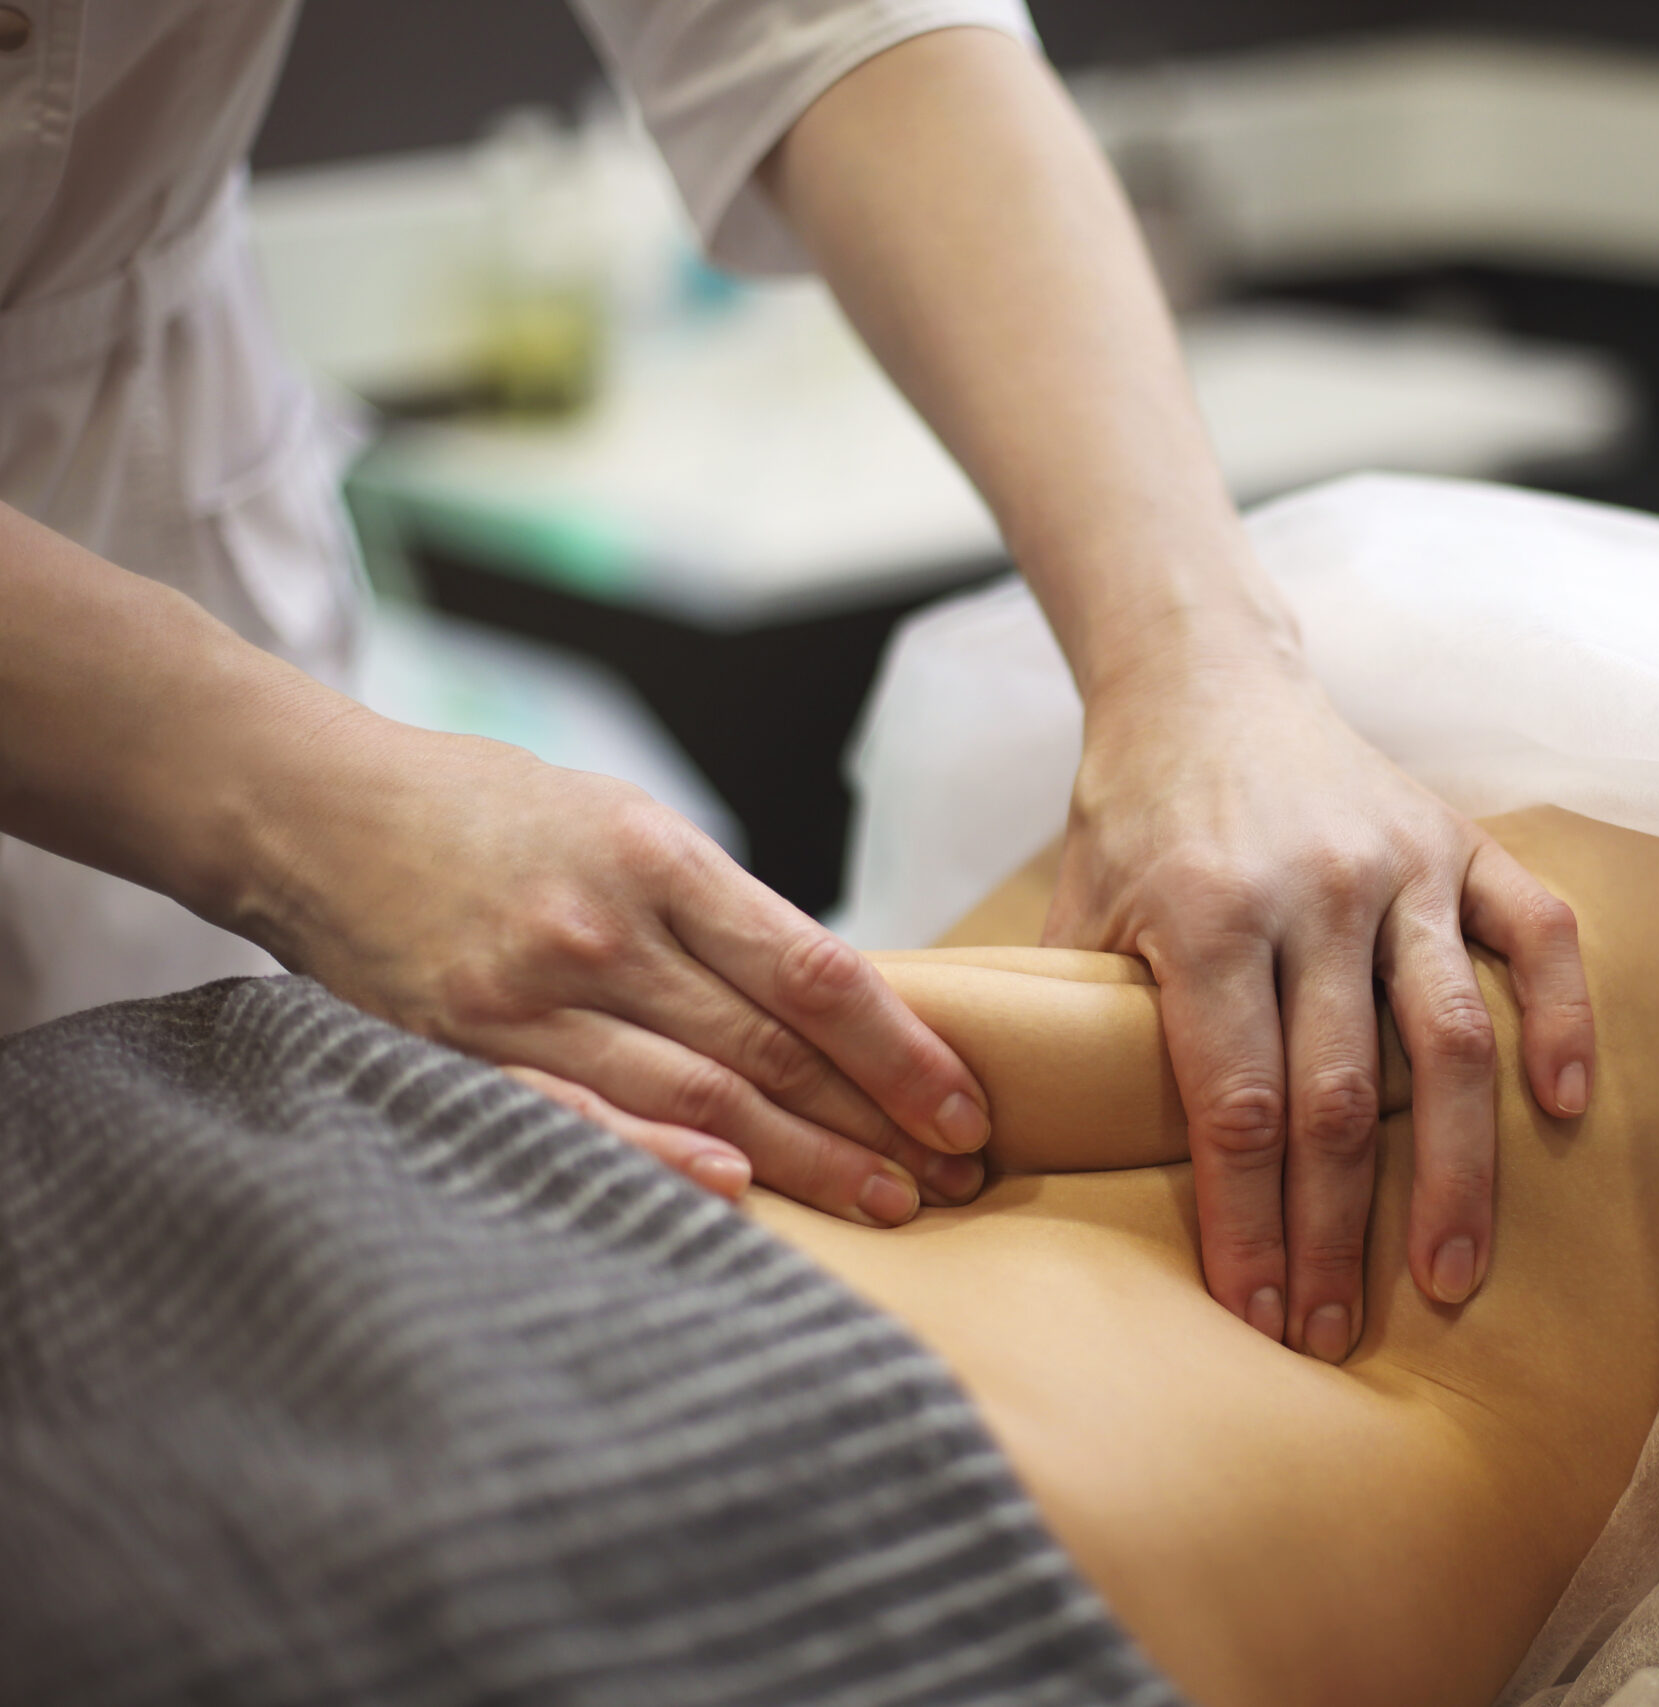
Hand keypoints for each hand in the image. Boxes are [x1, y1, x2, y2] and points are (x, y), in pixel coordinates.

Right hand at [245, 712, 991, 1217]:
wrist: (315, 812)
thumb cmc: (496, 816)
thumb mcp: (627, 824)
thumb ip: (722, 916)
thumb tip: (838, 1012)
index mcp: (657, 859)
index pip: (813, 972)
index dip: (900, 1049)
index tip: (965, 1103)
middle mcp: (599, 932)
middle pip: (769, 1049)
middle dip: (876, 1120)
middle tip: (959, 1174)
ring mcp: (523, 1001)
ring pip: (695, 1098)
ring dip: (805, 1160)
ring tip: (889, 1203)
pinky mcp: (459, 1056)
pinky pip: (579, 1123)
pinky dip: (663, 1162)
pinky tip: (740, 1193)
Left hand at [1047, 648, 1594, 1361]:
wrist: (1203, 683)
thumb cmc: (1133, 822)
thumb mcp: (1080, 914)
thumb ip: (1079, 1028)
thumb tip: (1044, 1172)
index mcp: (1206, 911)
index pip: (1234, 1103)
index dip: (1247, 1223)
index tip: (1254, 1315)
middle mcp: (1314, 888)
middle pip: (1340, 1097)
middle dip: (1336, 1234)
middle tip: (1332, 1335)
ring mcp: (1401, 863)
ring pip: (1450, 1040)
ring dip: (1456, 1173)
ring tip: (1454, 1278)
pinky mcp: (1462, 840)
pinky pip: (1539, 935)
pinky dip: (1565, 1020)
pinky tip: (1565, 1111)